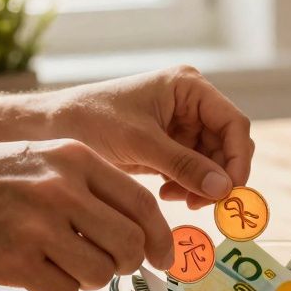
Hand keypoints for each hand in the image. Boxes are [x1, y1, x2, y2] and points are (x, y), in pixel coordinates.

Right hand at [0, 140, 173, 290]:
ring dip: (89, 278)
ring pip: (99, 273)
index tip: (163, 258)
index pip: (143, 205)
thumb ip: (89, 187)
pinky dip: (57, 289)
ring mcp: (37, 226)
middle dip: (126, 264)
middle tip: (111, 267)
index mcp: (74, 157)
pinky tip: (33, 270)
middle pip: (129, 244)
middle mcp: (61, 188)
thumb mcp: (41, 159)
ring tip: (60, 262)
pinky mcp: (13, 261)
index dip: (161, 239)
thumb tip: (139, 232)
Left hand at [47, 66, 253, 207]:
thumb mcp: (140, 143)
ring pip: (212, 161)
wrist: (52, 128)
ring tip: (177, 199)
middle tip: (201, 204)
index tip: (230, 191)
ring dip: (201, 185)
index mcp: (188, 87)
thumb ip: (184, 165)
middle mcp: (190, 102)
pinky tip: (167, 194)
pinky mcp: (168, 145)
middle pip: (227, 144)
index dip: (238, 158)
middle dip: (218, 176)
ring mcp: (180, 124)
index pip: (233, 123)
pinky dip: (187, 186)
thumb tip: (225, 189)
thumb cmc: (91, 121)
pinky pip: (193, 169)